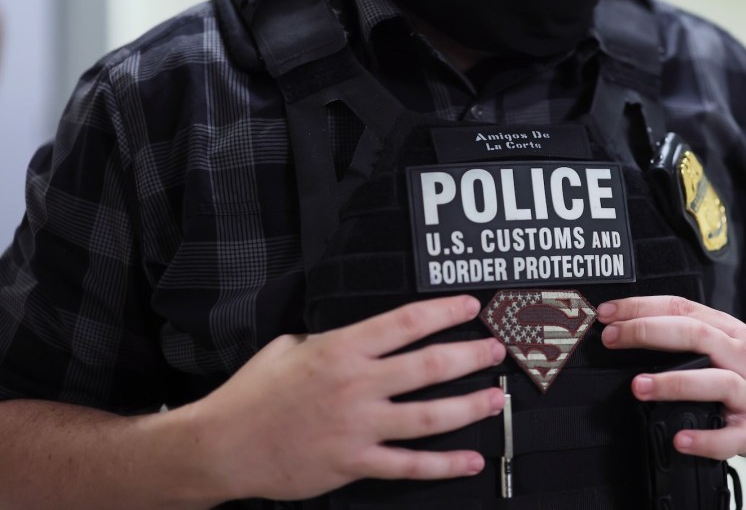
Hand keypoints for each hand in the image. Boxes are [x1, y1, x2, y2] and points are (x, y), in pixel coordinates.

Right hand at [187, 295, 505, 501]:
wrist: (223, 445)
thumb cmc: (251, 394)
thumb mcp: (287, 347)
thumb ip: (328, 340)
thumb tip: (356, 339)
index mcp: (340, 350)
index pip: (405, 323)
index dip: (444, 312)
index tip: (469, 306)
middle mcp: (356, 386)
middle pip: (428, 366)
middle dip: (469, 355)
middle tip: (495, 349)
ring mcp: (357, 427)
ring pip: (428, 417)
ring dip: (468, 406)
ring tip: (494, 397)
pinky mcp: (354, 463)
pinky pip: (408, 466)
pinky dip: (443, 465)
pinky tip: (469, 460)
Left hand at [597, 296, 745, 460]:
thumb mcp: (727, 341)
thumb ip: (688, 332)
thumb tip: (629, 326)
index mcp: (727, 330)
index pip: (680, 308)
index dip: (641, 307)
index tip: (607, 313)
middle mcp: (740, 355)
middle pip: (694, 334)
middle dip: (648, 332)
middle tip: (611, 338)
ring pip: (714, 381)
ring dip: (674, 383)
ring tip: (639, 387)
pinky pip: (731, 436)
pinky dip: (706, 439)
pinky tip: (681, 439)